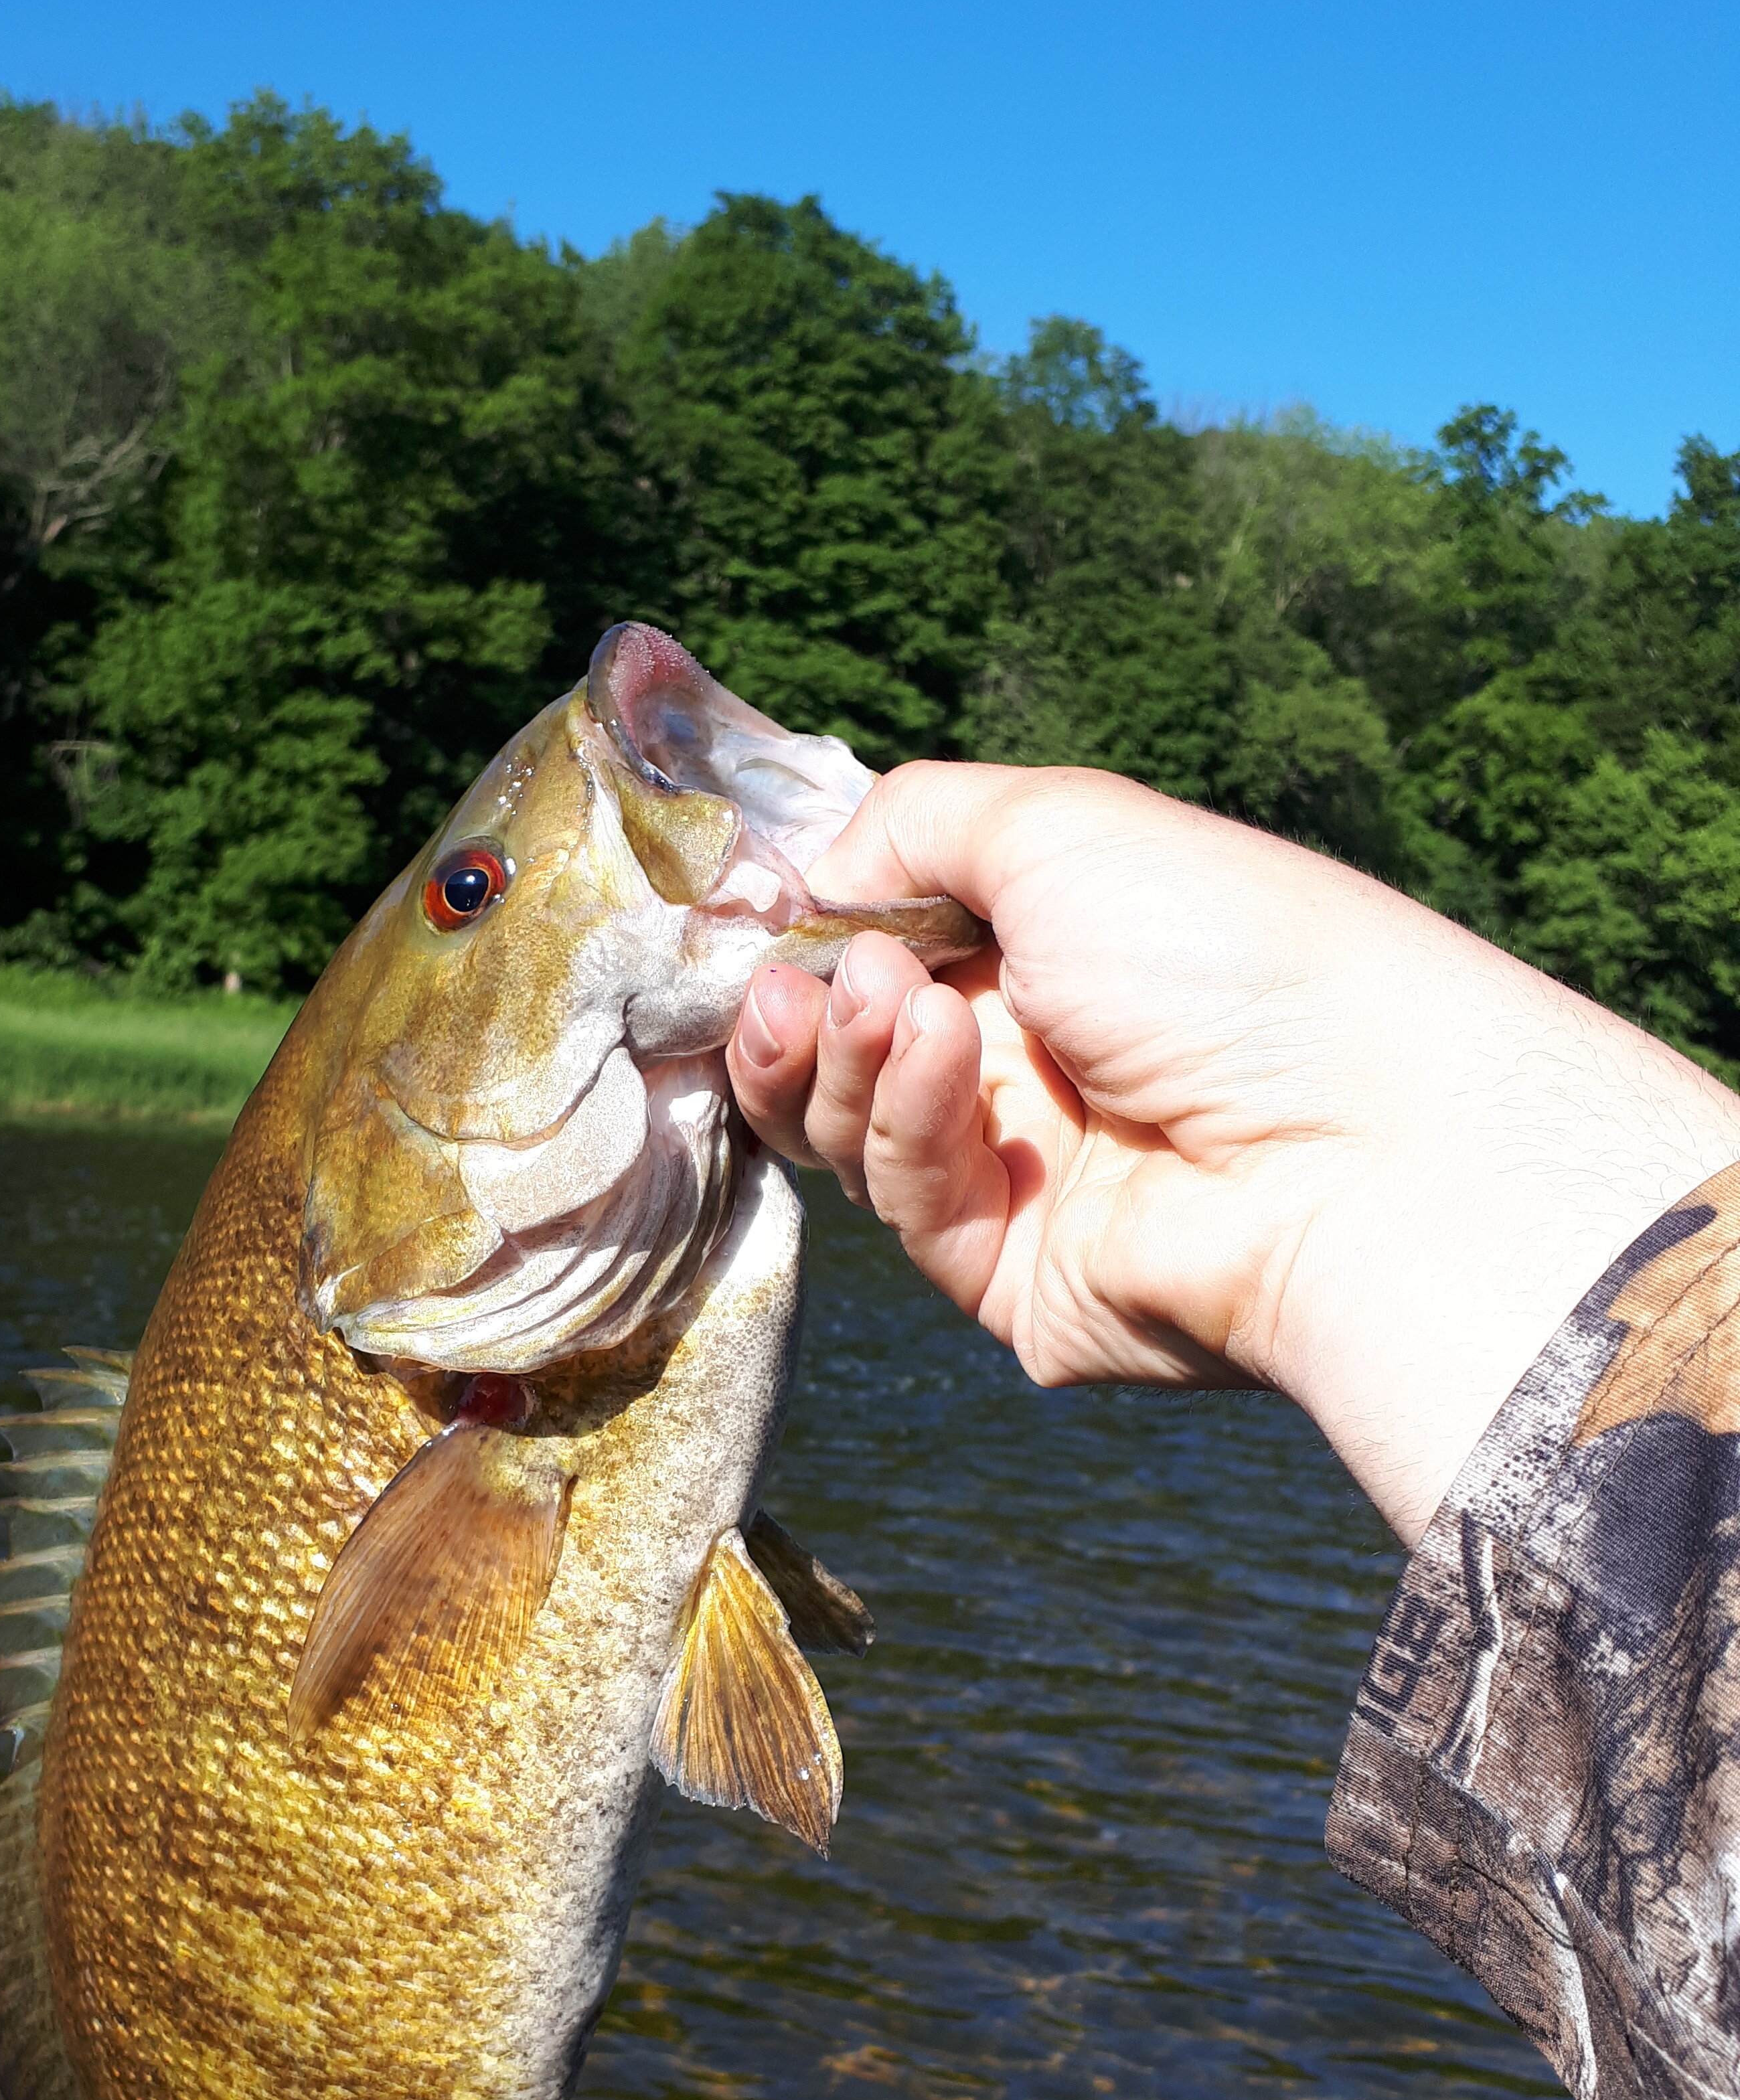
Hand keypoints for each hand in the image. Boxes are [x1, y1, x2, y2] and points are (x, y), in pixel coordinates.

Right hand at [729, 761, 1739, 1541]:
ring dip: (852, 1056)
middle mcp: (1026, 1066)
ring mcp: (1017, 1177)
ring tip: (896, 1002)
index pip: (872, 953)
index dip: (799, 943)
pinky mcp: (1011, 1278)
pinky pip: (908, 1207)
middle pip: (835, 1057)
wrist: (1352, 1137)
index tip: (747, 922)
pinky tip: (949, 1057)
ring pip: (850, 1133)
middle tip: (799, 983)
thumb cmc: (1233, 955)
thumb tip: (809, 876)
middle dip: (794, 1014)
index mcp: (1045, 954)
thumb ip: (911, 821)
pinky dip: (910, 1122)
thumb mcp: (1059, 822)